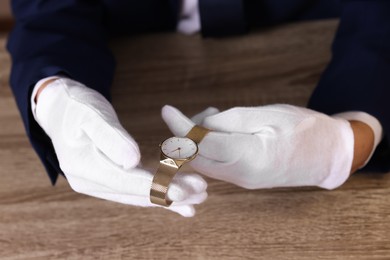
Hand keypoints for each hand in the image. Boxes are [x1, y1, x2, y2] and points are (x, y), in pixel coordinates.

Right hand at [33, 78, 206, 216]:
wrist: (62, 108)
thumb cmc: (77, 107)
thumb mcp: (91, 115)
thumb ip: (111, 138)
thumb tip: (132, 161)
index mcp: (84, 168)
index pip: (126, 183)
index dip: (156, 187)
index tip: (184, 191)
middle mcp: (91, 182)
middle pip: (137, 193)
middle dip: (170, 194)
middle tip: (201, 192)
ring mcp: (100, 183)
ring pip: (139, 194)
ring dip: (169, 196)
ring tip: (198, 196)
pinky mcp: (110, 178)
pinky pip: (137, 189)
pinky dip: (158, 193)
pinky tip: (178, 201)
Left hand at [162, 104, 355, 189]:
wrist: (329, 155)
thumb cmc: (304, 128)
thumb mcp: (267, 115)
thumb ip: (230, 121)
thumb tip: (201, 125)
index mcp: (249, 157)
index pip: (201, 145)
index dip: (180, 127)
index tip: (167, 110)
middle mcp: (241, 176)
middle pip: (197, 158)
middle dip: (188, 135)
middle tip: (205, 112)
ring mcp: (243, 181)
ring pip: (205, 162)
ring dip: (200, 140)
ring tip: (216, 117)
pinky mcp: (245, 179)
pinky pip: (217, 165)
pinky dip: (210, 148)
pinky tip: (222, 131)